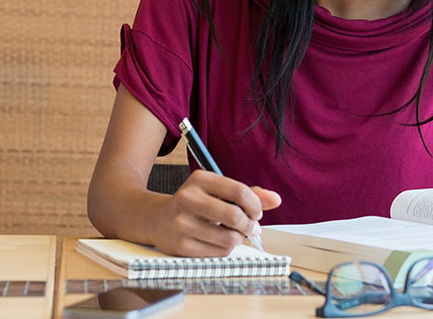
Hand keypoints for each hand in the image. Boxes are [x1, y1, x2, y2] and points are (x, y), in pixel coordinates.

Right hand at [151, 170, 281, 256]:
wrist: (156, 219)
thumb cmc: (195, 203)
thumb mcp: (217, 191)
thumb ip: (248, 193)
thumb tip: (276, 199)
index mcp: (200, 179)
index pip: (239, 191)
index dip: (255, 205)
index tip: (256, 212)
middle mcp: (188, 198)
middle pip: (234, 216)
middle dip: (249, 225)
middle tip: (251, 227)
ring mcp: (183, 223)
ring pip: (229, 238)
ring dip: (238, 239)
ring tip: (234, 234)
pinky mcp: (181, 246)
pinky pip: (218, 253)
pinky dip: (225, 249)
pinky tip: (218, 241)